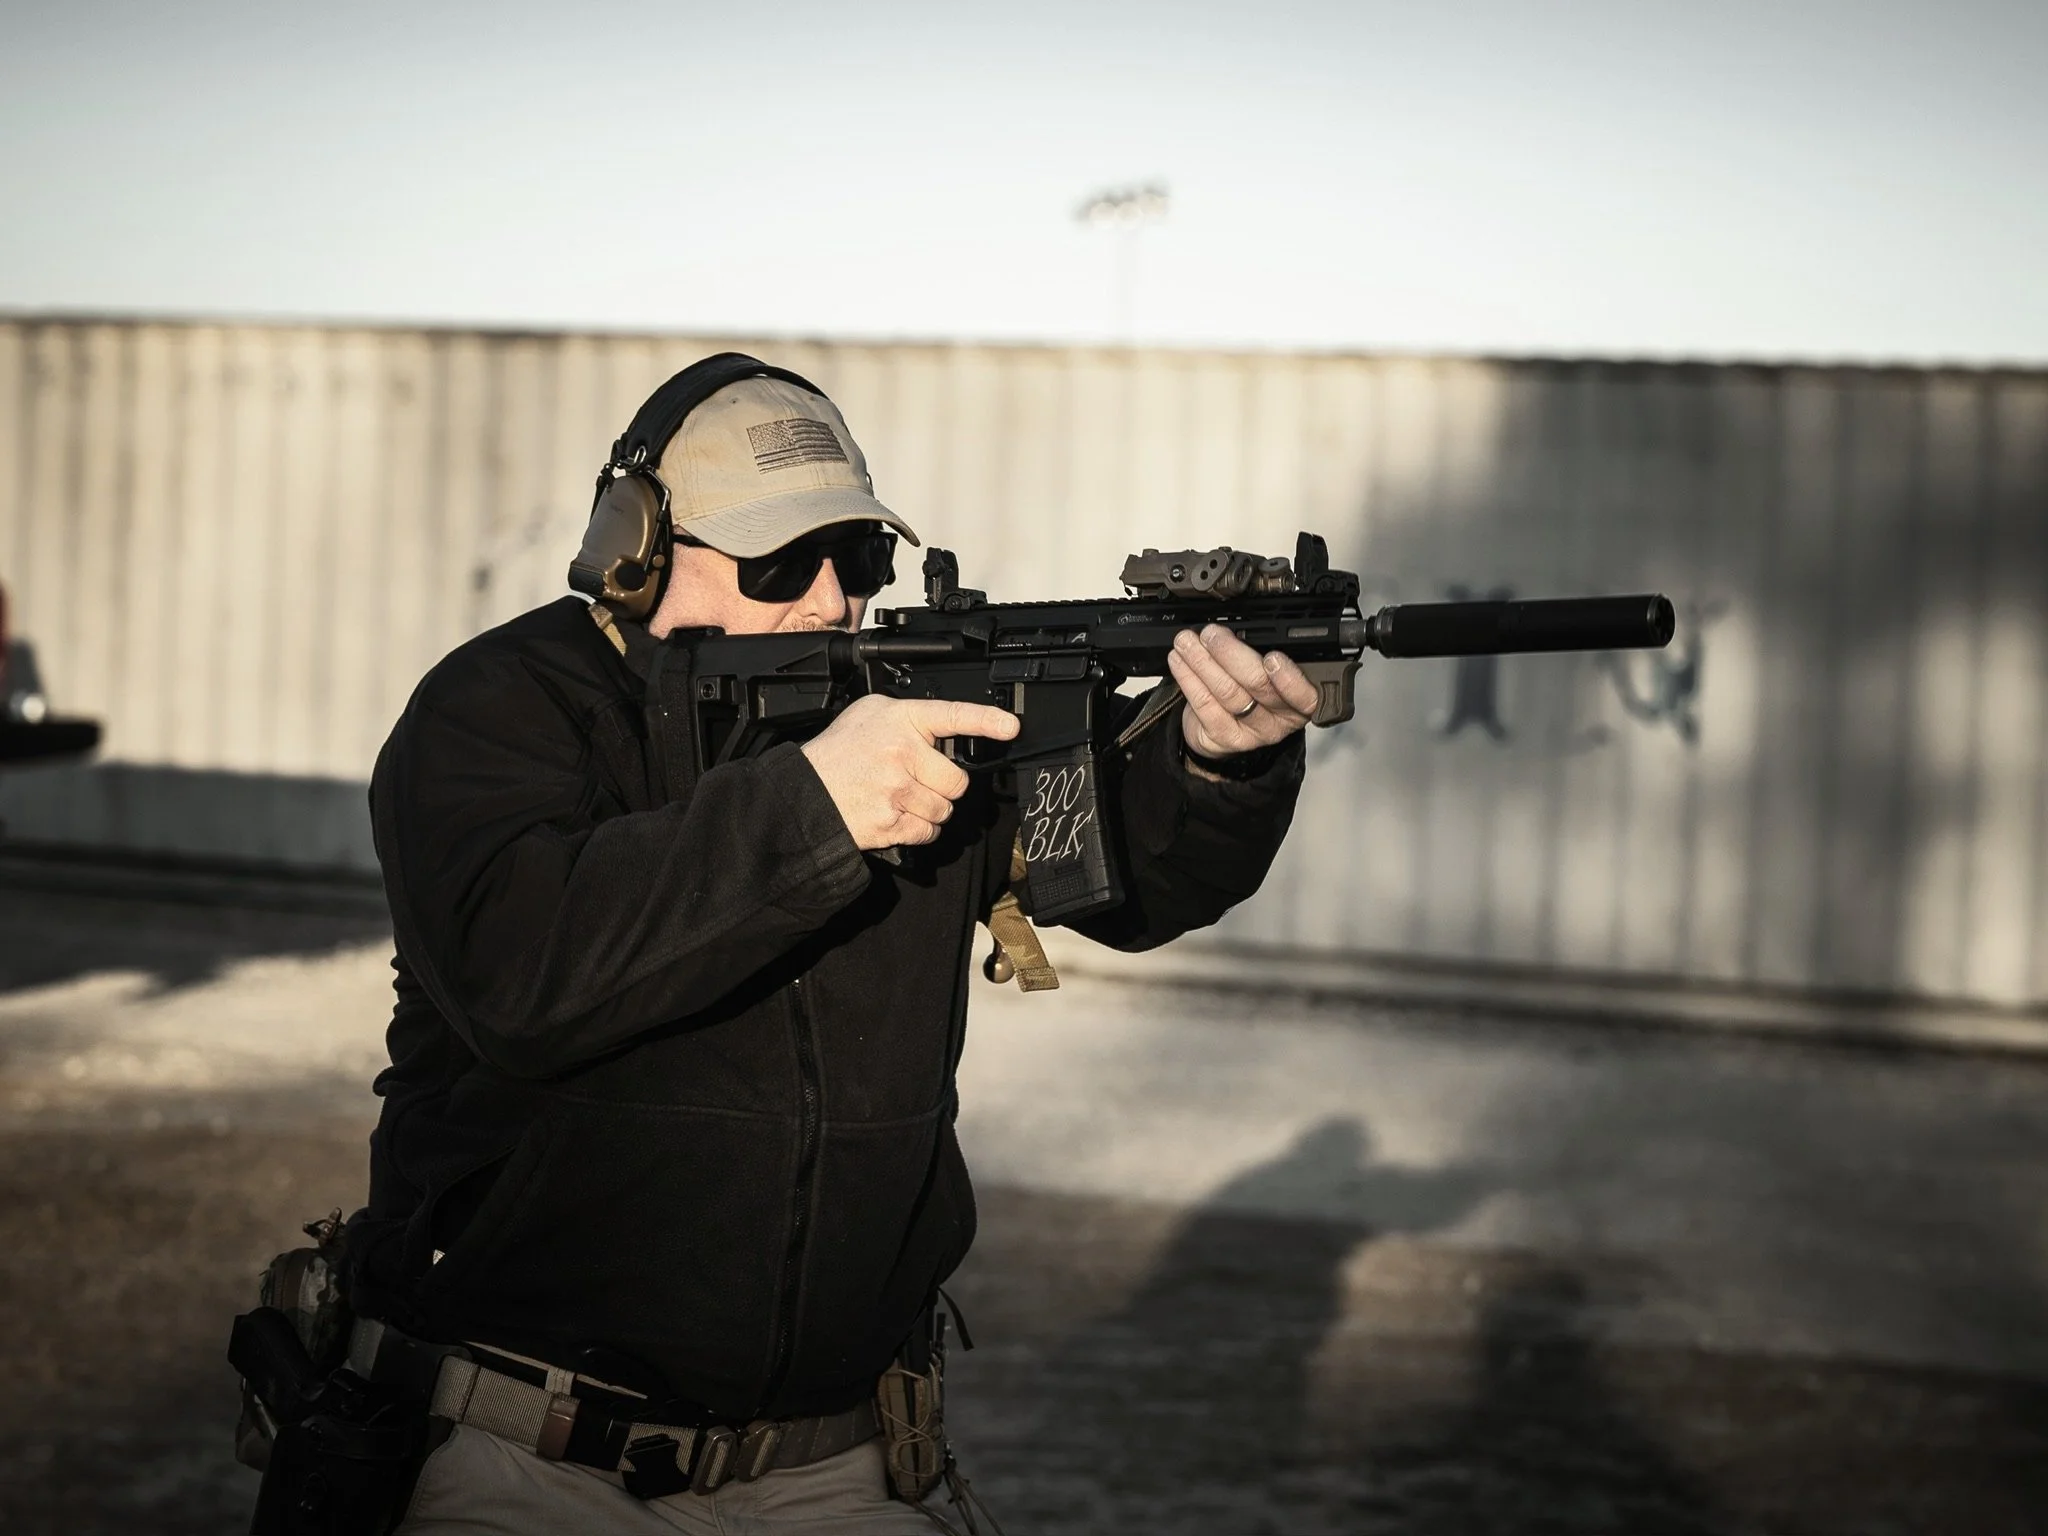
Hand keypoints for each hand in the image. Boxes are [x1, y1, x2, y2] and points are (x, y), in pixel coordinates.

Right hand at [802, 696, 1019, 850]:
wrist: (805, 792)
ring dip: (931, 809)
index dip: (986, 720)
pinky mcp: (892, 823)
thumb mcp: (870, 714)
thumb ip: (909, 717)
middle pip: (957, 781)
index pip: (952, 715)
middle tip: (920, 780)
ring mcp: (898, 791)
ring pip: (944, 810)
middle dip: (944, 786)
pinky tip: (898, 816)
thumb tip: (946, 726)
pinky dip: (919, 830)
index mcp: (901, 721)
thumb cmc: (838, 752)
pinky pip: (927, 832)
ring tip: (902, 798)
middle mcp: (902, 753)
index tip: (1010, 727)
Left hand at [1168, 624, 1319, 759]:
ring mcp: (1252, 733)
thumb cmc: (1250, 694)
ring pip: (1228, 692)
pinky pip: (1205, 705)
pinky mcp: (1225, 738)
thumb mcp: (1265, 673)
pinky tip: (1180, 662)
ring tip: (1187, 642)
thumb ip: (1259, 654)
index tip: (1272, 657)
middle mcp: (1280, 720)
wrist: (1224, 731)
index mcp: (1299, 700)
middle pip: (1259, 686)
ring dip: (1203, 661)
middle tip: (1212, 634)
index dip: (1289, 677)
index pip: (1304, 694)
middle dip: (1231, 654)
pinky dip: (1189, 678)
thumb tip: (1234, 628)